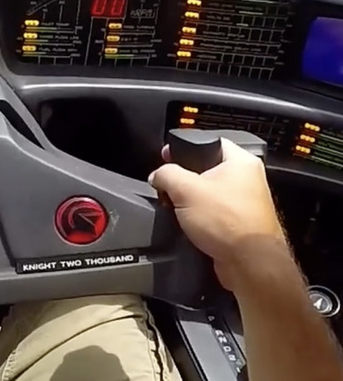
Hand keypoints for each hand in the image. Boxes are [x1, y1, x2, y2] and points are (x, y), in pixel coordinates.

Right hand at [148, 139, 285, 288]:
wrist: (249, 263)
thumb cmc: (230, 224)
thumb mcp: (186, 189)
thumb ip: (166, 175)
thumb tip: (157, 175)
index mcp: (241, 161)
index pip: (210, 141)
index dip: (185, 146)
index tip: (168, 155)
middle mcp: (246, 179)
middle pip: (205, 168)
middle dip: (183, 179)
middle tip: (170, 187)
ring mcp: (244, 202)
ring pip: (206, 192)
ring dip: (189, 200)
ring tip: (179, 209)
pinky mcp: (237, 222)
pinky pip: (211, 212)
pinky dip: (198, 216)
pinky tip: (190, 225)